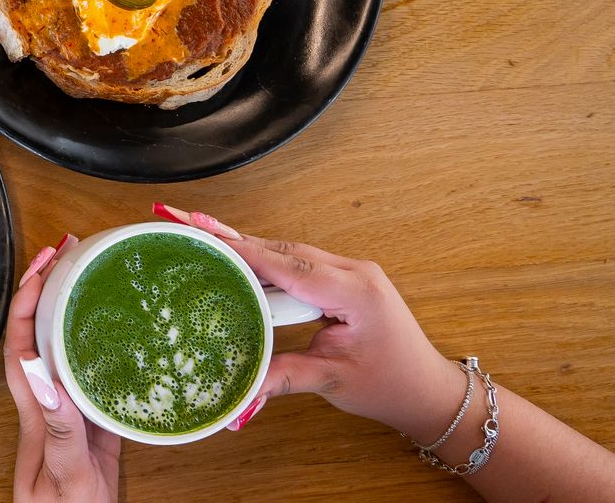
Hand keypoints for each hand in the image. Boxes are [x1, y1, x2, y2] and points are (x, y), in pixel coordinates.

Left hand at [4, 236, 117, 502]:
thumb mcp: (64, 476)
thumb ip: (59, 431)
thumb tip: (46, 377)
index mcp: (38, 412)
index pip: (24, 342)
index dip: (29, 299)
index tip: (44, 262)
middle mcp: (51, 405)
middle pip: (41, 334)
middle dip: (49, 288)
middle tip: (71, 250)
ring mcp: (72, 414)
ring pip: (67, 349)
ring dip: (74, 309)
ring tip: (92, 272)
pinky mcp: (95, 428)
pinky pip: (95, 375)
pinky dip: (105, 346)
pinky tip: (124, 332)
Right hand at [158, 206, 464, 440]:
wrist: (428, 390)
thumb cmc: (391, 385)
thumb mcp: (334, 382)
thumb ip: (283, 377)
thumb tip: (239, 392)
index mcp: (355, 291)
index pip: (287, 266)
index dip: (242, 251)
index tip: (201, 234)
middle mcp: (353, 271)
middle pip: (282, 250)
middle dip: (233, 238)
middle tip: (186, 222)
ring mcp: (350, 271)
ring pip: (287, 252)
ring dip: (246, 247)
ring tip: (199, 234)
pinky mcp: (342, 278)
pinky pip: (297, 263)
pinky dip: (265, 260)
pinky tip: (235, 254)